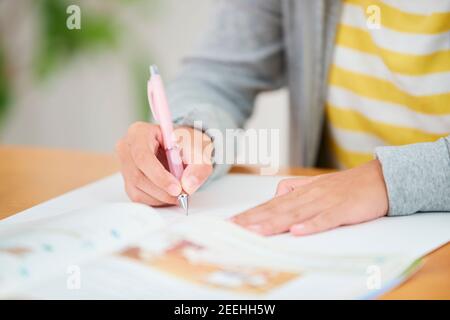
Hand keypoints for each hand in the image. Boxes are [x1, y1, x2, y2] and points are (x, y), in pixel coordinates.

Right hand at [116, 122, 212, 205]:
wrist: (183, 147)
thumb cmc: (187, 143)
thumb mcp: (199, 149)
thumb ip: (198, 166)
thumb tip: (188, 185)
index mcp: (139, 132)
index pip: (143, 157)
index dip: (159, 175)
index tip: (177, 188)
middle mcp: (127, 148)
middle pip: (138, 176)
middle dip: (163, 190)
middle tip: (183, 194)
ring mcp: (124, 165)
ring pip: (137, 189)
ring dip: (161, 196)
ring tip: (180, 192)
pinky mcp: (128, 181)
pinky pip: (138, 197)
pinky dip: (157, 200)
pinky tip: (169, 193)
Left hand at [231, 160, 388, 235]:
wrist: (379, 178)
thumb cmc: (346, 186)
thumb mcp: (317, 186)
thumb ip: (295, 189)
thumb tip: (276, 193)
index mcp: (301, 192)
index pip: (270, 205)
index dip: (250, 214)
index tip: (231, 223)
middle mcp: (308, 195)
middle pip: (277, 209)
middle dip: (253, 220)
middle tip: (232, 229)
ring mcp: (325, 201)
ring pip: (296, 213)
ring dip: (275, 223)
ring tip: (255, 231)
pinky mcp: (343, 209)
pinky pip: (326, 218)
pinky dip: (312, 225)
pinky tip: (298, 231)